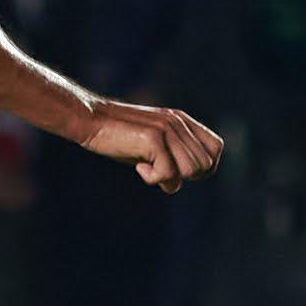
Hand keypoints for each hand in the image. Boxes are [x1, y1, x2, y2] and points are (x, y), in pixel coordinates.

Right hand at [80, 99, 222, 193]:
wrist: (89, 120)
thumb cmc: (116, 137)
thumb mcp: (149, 146)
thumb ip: (170, 158)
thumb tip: (177, 184)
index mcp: (182, 121)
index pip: (215, 149)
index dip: (204, 168)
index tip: (178, 172)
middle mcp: (179, 123)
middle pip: (205, 165)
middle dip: (184, 177)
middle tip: (157, 170)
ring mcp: (168, 129)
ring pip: (190, 171)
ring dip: (168, 178)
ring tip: (146, 167)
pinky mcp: (154, 138)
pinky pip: (168, 174)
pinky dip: (152, 179)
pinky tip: (137, 167)